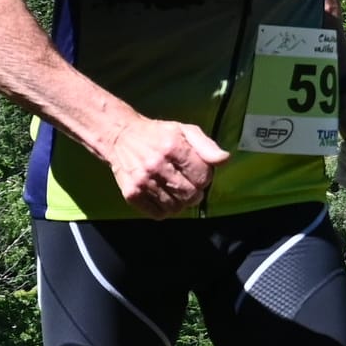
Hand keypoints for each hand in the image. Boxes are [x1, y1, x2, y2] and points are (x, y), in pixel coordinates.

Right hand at [106, 116, 229, 217]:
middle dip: (195, 192)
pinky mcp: (131, 194)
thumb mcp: (185, 131)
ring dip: (181, 202)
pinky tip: (164, 197)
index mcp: (172, 147)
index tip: (198, 172)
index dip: (205, 177)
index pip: (202, 176)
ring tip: (177, 190)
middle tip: (190, 184)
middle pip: (190, 195)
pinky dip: (165, 210)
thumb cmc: (158, 134)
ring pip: (175, 207)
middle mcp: (156, 165)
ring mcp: (142, 182)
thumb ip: (206, 146)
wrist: (121, 137)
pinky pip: (158, 214)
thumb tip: (224, 160)